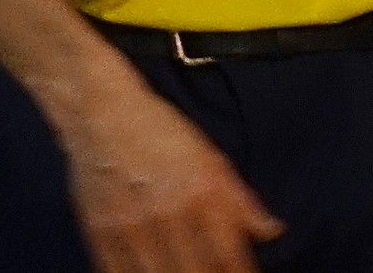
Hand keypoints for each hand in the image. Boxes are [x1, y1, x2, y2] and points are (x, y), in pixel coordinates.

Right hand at [58, 79, 283, 272]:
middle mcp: (168, 214)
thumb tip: (272, 231)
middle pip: (196, 272)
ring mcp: (131, 227)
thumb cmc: (162, 133)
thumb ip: (241, 200)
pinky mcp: (100, 234)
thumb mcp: (211, 158)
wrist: (102, 115)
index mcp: (200, 193)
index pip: (229, 254)